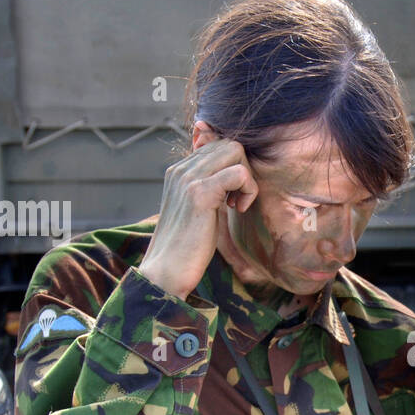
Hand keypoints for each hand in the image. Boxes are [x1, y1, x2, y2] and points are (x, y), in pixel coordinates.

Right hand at [139, 125, 258, 299]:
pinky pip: (239, 173)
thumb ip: (211, 188)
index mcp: (179, 171)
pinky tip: (238, 209)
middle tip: (238, 199)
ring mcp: (189, 179)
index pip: (217, 145)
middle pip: (229, 144)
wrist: (167, 271)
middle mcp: (181, 169)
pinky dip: (248, 189)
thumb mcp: (200, 209)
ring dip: (247, 178)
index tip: (232, 195)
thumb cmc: (187, 246)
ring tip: (237, 204)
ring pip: (235, 151)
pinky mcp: (200, 193)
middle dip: (244, 169)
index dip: (234, 168)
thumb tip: (233, 175)